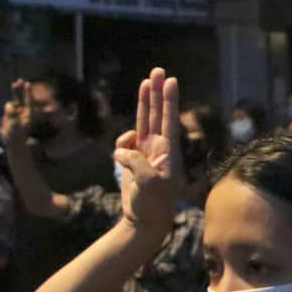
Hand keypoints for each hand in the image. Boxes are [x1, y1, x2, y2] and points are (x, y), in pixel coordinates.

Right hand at [0, 79, 29, 147]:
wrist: (11, 141)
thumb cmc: (15, 136)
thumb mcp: (14, 127)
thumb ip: (12, 116)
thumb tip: (10, 105)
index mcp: (30, 115)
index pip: (30, 102)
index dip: (28, 93)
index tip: (27, 84)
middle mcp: (26, 112)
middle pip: (25, 98)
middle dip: (24, 90)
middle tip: (22, 81)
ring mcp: (19, 111)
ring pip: (18, 98)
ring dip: (17, 90)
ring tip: (16, 83)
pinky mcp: (13, 111)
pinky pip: (11, 103)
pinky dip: (12, 98)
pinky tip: (9, 106)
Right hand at [113, 68, 181, 234]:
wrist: (144, 221)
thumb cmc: (153, 204)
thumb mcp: (148, 183)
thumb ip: (135, 160)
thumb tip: (122, 150)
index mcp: (169, 152)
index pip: (168, 120)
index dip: (168, 100)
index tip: (171, 81)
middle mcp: (160, 149)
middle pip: (157, 113)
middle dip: (157, 92)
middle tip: (159, 70)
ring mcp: (147, 153)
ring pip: (143, 122)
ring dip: (143, 103)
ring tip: (146, 82)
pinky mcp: (134, 160)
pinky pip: (124, 144)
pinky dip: (120, 145)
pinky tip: (120, 158)